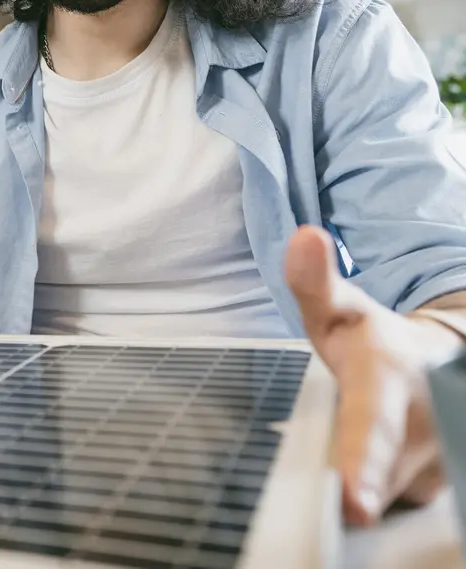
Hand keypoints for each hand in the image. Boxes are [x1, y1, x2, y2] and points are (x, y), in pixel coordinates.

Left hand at [285, 225, 462, 525]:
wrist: (438, 362)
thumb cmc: (371, 340)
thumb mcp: (339, 307)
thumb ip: (314, 281)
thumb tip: (303, 237)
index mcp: (392, 377)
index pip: (374, 425)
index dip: (365, 465)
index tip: (355, 503)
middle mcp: (428, 424)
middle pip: (373, 478)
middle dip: (346, 484)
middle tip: (322, 491)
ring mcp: (442, 462)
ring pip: (383, 497)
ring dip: (358, 488)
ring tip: (344, 462)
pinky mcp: (441, 488)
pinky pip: (393, 506)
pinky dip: (372, 498)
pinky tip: (359, 481)